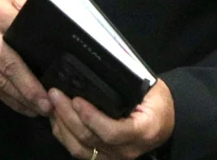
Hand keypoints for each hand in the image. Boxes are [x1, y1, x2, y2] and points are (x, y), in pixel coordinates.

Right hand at [0, 0, 51, 117]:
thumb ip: (30, 13)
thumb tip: (55, 33)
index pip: (17, 46)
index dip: (32, 72)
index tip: (49, 87)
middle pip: (7, 69)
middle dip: (28, 91)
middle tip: (46, 107)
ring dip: (18, 100)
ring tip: (38, 110)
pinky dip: (5, 98)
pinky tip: (20, 105)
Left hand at [48, 79, 174, 159]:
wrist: (165, 124)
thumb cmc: (158, 101)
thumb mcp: (151, 89)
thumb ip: (130, 83)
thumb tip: (106, 64)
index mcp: (143, 131)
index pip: (112, 132)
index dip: (92, 118)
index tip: (76, 99)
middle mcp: (127, 151)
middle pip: (91, 139)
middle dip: (68, 116)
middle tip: (54, 93)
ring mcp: (114, 158)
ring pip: (80, 149)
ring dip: (62, 126)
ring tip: (51, 103)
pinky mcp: (104, 159)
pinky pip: (80, 151)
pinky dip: (64, 135)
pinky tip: (56, 118)